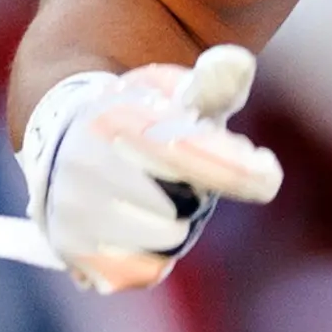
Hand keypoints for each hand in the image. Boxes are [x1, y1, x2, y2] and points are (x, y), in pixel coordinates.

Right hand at [0, 42, 284, 292]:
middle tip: (175, 173)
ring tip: (152, 196)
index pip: (185, 152)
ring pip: (170, 240)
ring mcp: (74, 210)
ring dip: (177, 223)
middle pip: (187, 204)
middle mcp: (85, 165)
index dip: (234, 169)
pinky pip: (147, 269)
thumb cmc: (140, 114)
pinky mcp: (73, 249)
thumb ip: (212, 82)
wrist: (62, 139)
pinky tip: (137, 225)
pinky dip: (155, 254)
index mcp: (114, 118)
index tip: (270, 176)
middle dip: (195, 190)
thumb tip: (238, 61)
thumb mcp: (173, 90)